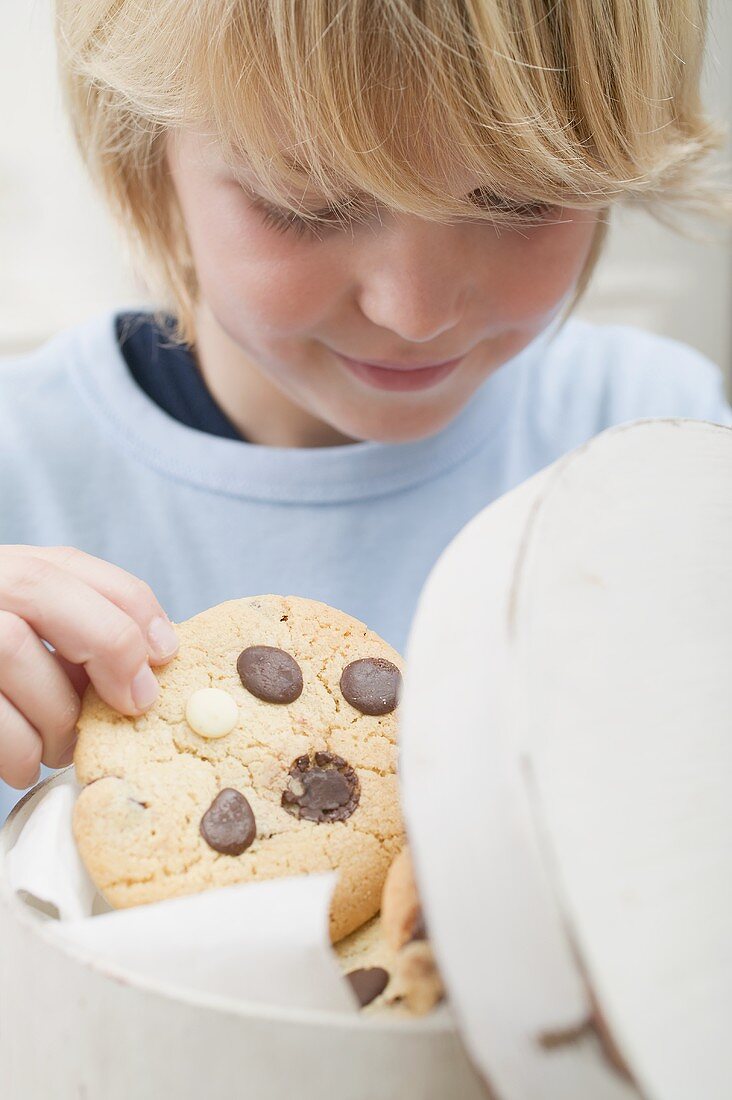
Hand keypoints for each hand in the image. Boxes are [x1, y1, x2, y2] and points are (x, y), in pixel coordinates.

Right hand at [0, 546, 178, 788]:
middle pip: (40, 588)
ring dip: (56, 715)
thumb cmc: (4, 682)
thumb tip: (154, 663)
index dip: (130, 606)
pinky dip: (17, 751)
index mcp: (1, 569)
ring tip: (62, 747)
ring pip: (11, 650)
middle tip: (134, 705)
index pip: (71, 566)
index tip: (164, 656)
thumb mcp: (33, 639)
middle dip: (106, 644)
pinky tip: (24, 766)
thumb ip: (83, 633)